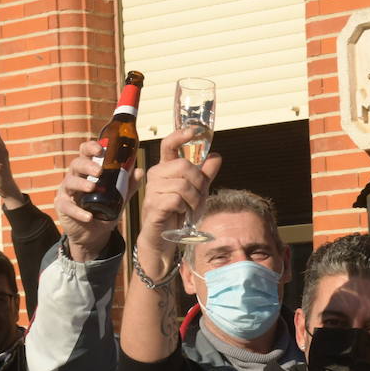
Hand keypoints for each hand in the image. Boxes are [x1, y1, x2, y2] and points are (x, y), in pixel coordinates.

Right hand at [54, 140, 130, 261]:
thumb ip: (128, 185)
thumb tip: (140, 171)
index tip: (100, 149)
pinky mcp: (62, 207)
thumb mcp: (119, 198)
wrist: (94, 234)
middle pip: (76, 164)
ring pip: (70, 182)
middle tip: (99, 171)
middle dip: (87, 165)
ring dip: (81, 184)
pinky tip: (88, 216)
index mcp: (87, 171)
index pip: (85, 153)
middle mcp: (75, 177)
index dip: (91, 147)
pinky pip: (67, 207)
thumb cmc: (104, 210)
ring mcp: (67, 192)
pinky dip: (78, 212)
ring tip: (92, 187)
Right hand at [134, 126, 222, 278]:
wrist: (163, 240)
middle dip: (199, 183)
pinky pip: (177, 200)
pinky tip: (181, 215)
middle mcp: (156, 175)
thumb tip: (217, 156)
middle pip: (184, 166)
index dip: (180, 135)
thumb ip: (204, 175)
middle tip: (199, 197)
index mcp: (165, 168)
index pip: (169, 144)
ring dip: (194, 199)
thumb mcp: (196, 193)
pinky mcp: (153, 206)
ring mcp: (152, 190)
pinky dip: (185, 208)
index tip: (194, 130)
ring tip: (191, 209)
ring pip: (183, 185)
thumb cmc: (177, 214)